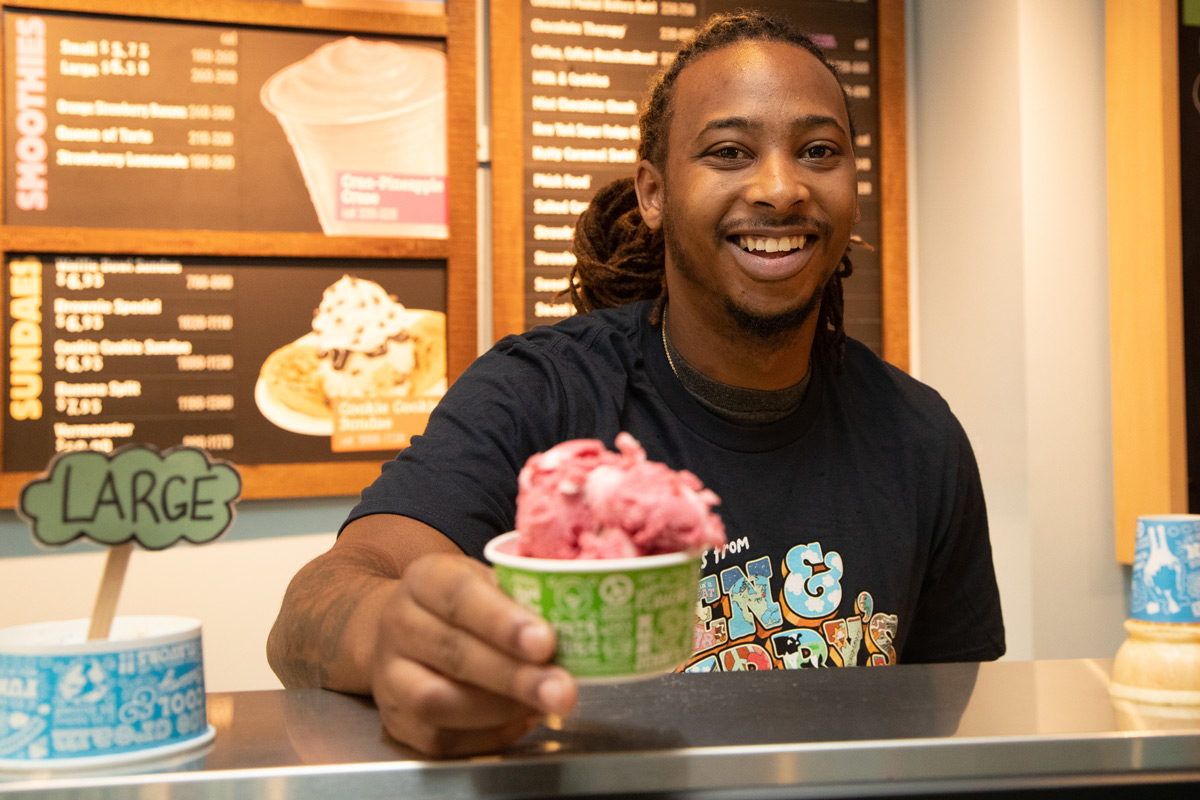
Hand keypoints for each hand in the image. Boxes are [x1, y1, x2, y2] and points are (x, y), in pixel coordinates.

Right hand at [372, 552, 577, 756]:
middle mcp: (399, 625)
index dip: (503, 621)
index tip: (545, 641)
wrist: (404, 632)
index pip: (458, 596)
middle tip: (562, 689)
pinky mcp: (396, 722)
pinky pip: (440, 740)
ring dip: (502, 709)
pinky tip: (521, 720)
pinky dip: (489, 735)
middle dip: (514, 675)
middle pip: (452, 653)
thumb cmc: (463, 606)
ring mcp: (390, 677)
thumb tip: (577, 621)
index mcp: (424, 580)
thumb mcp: (485, 582)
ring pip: (438, 701)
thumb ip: (520, 597)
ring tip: (544, 704)